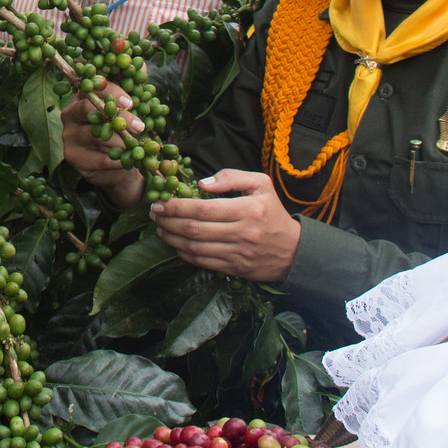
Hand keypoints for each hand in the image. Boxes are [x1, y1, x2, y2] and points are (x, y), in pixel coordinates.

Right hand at [62, 87, 144, 210]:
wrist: (113, 162)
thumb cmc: (119, 128)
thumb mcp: (126, 105)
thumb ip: (132, 84)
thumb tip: (142, 64)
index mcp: (82, 95)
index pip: (91, 86)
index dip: (110, 92)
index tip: (130, 102)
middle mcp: (70, 112)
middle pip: (90, 110)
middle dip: (118, 118)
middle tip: (140, 126)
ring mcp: (68, 134)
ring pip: (95, 136)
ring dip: (121, 142)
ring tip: (138, 145)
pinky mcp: (72, 156)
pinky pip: (98, 159)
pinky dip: (117, 160)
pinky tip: (129, 160)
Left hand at [151, 169, 299, 283]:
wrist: (293, 251)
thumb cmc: (273, 213)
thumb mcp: (261, 184)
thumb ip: (232, 177)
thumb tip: (202, 183)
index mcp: (248, 210)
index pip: (203, 209)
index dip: (176, 207)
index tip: (160, 202)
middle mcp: (242, 233)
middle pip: (194, 229)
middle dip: (168, 222)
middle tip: (154, 214)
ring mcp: (237, 254)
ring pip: (195, 248)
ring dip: (172, 238)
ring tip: (160, 228)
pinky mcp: (234, 269)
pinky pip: (202, 262)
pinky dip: (184, 253)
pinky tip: (175, 244)